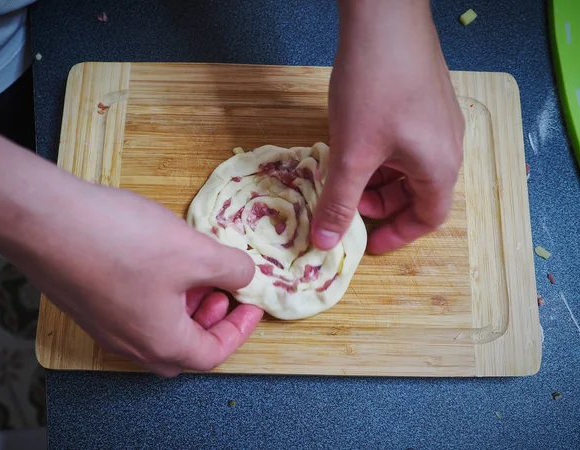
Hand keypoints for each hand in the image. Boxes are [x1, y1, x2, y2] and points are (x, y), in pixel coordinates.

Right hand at [0, 128, 261, 375]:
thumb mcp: (195, 253)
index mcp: (161, 342)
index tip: (252, 305)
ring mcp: (105, 325)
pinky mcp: (88, 302)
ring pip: (158, 328)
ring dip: (185, 306)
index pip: (212, 354)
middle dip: (211, 320)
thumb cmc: (124, 242)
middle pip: (183, 347)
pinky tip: (162, 262)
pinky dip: (159, 296)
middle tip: (223, 290)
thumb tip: (246, 275)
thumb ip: (231, 269)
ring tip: (196, 271)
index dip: (240, 330)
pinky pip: (134, 310)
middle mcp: (130, 344)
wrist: (47, 220)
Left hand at [312, 0, 464, 253]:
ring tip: (347, 174)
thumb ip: (339, 200)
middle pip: (419, 193)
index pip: (428, 218)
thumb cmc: (374, 88)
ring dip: (379, 179)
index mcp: (440, 166)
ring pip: (410, 167)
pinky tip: (356, 142)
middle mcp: (448, 145)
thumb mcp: (351, 152)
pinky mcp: (425, 98)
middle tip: (350, 204)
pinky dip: (383, 154)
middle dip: (383, 205)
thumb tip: (324, 242)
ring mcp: (439, 119)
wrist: (385, 16)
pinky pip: (408, 142)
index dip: (397, 235)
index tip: (369, 242)